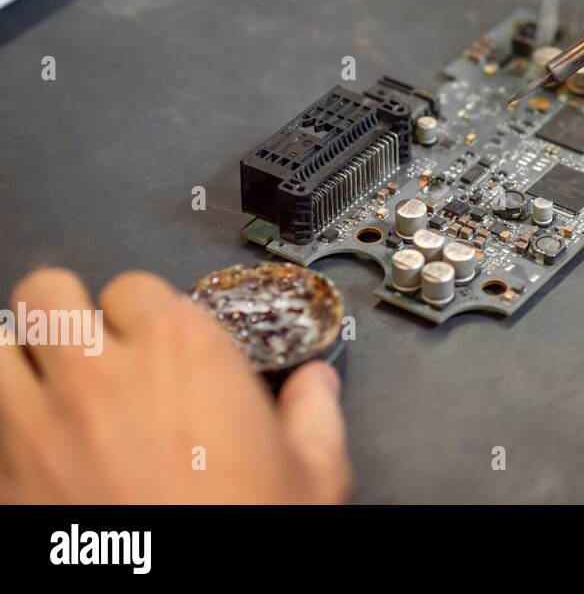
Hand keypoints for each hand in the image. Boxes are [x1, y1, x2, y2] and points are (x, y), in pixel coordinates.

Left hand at [0, 267, 349, 503]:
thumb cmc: (248, 531)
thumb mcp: (314, 473)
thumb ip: (314, 414)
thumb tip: (318, 387)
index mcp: (185, 352)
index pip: (138, 286)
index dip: (146, 310)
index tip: (159, 337)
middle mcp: (104, 374)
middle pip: (50, 294)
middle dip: (66, 311)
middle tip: (90, 342)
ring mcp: (43, 424)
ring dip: (21, 359)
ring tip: (47, 382)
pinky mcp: (6, 477)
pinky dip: (4, 421)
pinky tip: (34, 441)